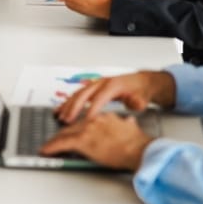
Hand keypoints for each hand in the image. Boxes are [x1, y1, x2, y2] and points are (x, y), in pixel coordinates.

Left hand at [39, 113, 154, 170]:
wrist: (139, 149)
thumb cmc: (138, 143)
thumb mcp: (132, 127)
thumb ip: (127, 123)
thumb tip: (129, 121)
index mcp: (104, 116)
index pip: (85, 120)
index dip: (76, 124)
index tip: (71, 127)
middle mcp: (93, 119)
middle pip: (72, 125)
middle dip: (62, 131)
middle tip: (54, 137)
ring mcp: (86, 129)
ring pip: (65, 133)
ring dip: (55, 140)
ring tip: (47, 146)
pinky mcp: (82, 140)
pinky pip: (62, 143)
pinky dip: (51, 147)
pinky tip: (45, 150)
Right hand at [54, 70, 176, 122]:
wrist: (140, 82)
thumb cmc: (139, 90)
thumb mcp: (142, 97)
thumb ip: (137, 102)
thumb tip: (134, 104)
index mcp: (113, 85)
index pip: (99, 98)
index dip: (92, 109)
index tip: (86, 121)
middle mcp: (101, 83)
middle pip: (83, 94)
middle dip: (74, 108)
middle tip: (67, 120)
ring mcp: (95, 85)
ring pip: (77, 94)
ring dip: (68, 105)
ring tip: (60, 116)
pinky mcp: (92, 88)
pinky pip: (77, 94)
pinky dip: (68, 102)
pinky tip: (60, 110)